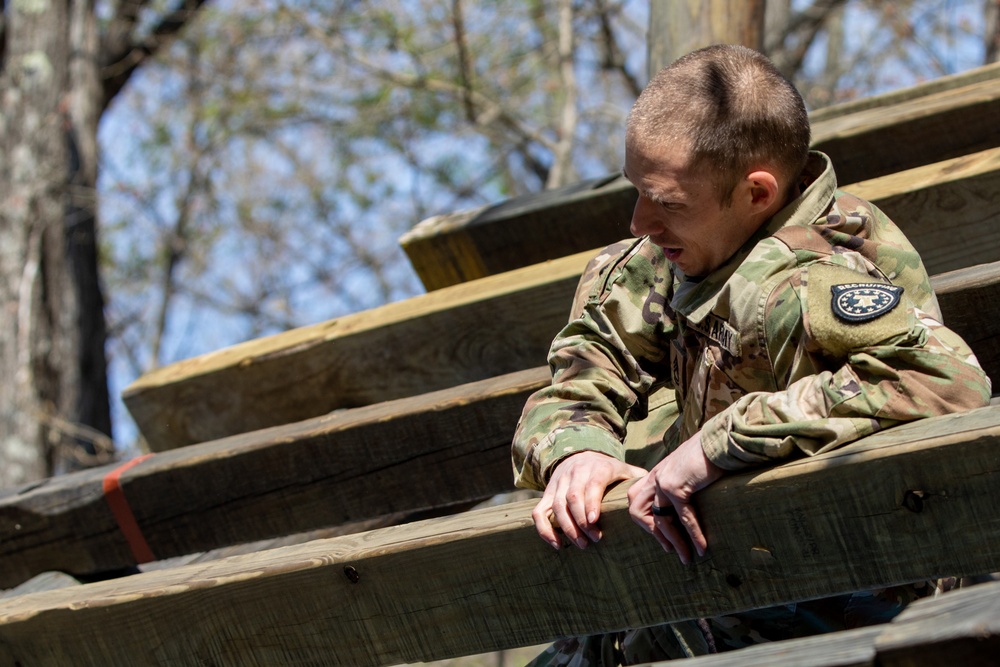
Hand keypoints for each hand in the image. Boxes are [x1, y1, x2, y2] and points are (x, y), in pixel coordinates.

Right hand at [532, 451, 645, 549]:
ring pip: (556, 506)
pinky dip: (544, 529)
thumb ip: (639, 480)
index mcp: (596, 467)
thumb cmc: (607, 470)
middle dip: (581, 522)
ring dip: (567, 528)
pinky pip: (539, 512)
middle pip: (572, 498)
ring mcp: (558, 483)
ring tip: (581, 544)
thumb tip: (657, 496)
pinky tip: (557, 544)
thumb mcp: (624, 469)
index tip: (595, 522)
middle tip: (593, 540)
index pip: (591, 484)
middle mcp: (575, 473)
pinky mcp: (547, 493)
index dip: (591, 503)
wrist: (580, 455)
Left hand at [627, 433, 723, 563]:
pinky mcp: (676, 486)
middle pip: (637, 511)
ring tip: (687, 557)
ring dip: (675, 541)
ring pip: (660, 520)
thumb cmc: (709, 455)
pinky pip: (683, 518)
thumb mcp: (687, 470)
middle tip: (670, 549)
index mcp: (655, 473)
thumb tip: (687, 503)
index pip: (637, 501)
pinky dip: (693, 535)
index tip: (663, 539)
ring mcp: (662, 481)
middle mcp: (654, 477)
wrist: (719, 441)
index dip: (646, 523)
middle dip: (653, 533)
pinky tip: (701, 547)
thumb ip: (681, 484)